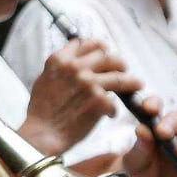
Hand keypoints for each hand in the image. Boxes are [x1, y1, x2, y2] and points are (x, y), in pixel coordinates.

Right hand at [19, 39, 142, 155]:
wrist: (42, 133)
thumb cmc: (41, 111)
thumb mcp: (44, 79)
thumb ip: (61, 66)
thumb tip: (74, 57)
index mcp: (61, 59)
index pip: (89, 43)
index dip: (99, 49)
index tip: (105, 54)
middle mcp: (75, 67)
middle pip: (108, 56)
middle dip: (118, 63)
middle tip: (122, 69)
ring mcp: (88, 82)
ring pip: (120, 75)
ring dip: (130, 81)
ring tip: (136, 84)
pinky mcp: (99, 101)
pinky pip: (115, 102)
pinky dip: (113, 110)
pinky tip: (109, 115)